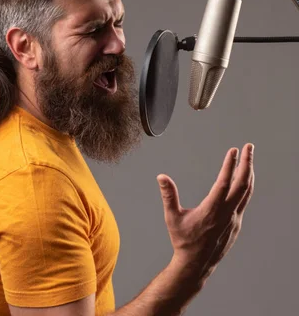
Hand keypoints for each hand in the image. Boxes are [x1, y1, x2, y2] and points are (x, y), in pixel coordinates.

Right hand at [157, 143, 254, 281]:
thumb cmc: (183, 240)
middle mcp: (227, 213)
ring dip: (249, 173)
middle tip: (249, 147)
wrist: (196, 263)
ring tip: (250, 159)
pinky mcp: (236, 224)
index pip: (224, 182)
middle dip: (247, 163)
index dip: (230, 165)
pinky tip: (244, 181)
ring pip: (247, 192)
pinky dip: (247, 187)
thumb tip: (161, 177)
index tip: (234, 150)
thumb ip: (168, 195)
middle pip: (243, 184)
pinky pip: (245, 201)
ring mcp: (234, 219)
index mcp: (211, 210)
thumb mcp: (172, 217)